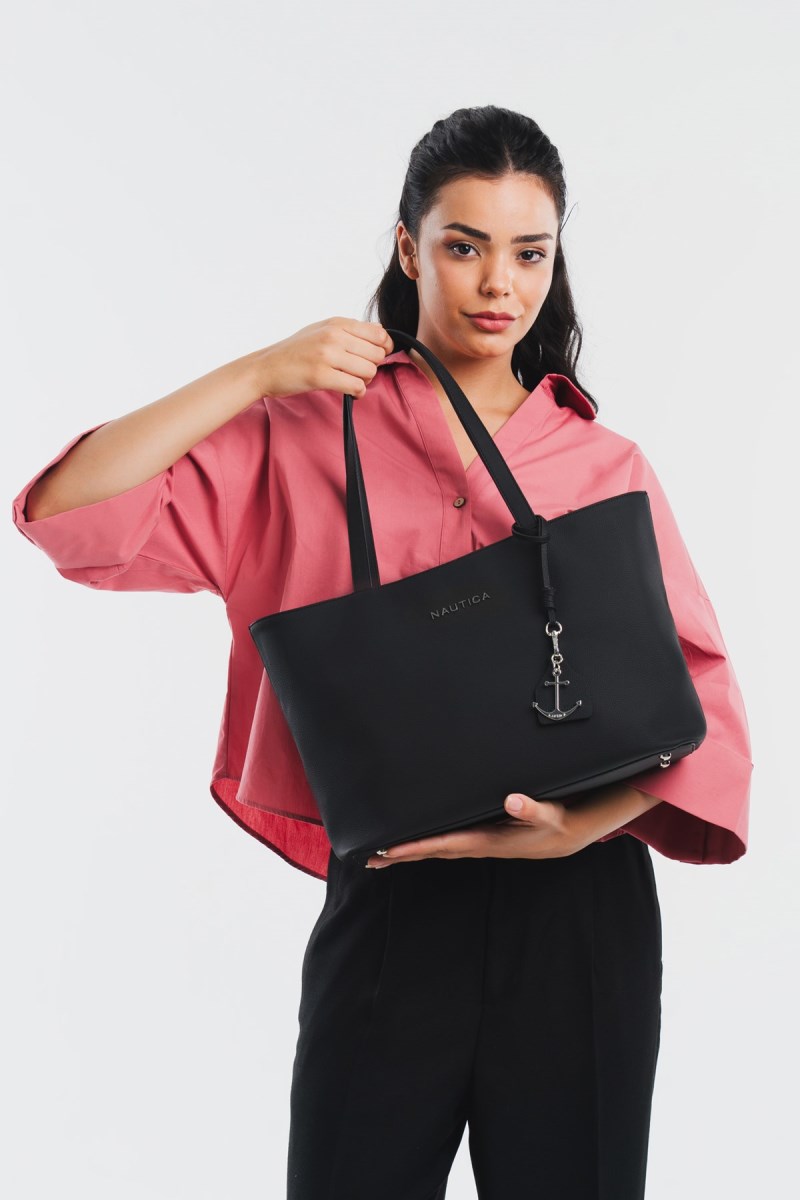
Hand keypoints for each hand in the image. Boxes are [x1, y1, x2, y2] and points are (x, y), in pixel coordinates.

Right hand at [256, 317, 393, 399]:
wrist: (265, 367)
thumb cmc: (294, 351)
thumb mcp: (321, 330)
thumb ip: (349, 330)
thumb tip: (380, 331)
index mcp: (336, 323)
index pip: (379, 333)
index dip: (383, 349)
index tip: (373, 358)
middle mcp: (333, 335)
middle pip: (377, 354)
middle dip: (372, 367)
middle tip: (358, 373)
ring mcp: (327, 355)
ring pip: (369, 371)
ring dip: (365, 381)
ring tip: (352, 382)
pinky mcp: (321, 375)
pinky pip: (356, 385)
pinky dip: (357, 392)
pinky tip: (349, 392)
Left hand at [365, 793, 594, 867]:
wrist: (564, 836)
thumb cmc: (554, 823)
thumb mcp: (547, 814)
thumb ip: (530, 807)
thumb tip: (512, 799)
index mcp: (486, 839)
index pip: (442, 844)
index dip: (415, 847)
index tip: (389, 850)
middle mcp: (476, 845)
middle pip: (431, 851)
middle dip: (401, 855)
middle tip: (370, 859)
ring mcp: (477, 844)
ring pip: (435, 849)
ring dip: (409, 852)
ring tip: (381, 855)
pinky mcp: (480, 838)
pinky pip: (445, 844)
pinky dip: (425, 845)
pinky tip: (413, 844)